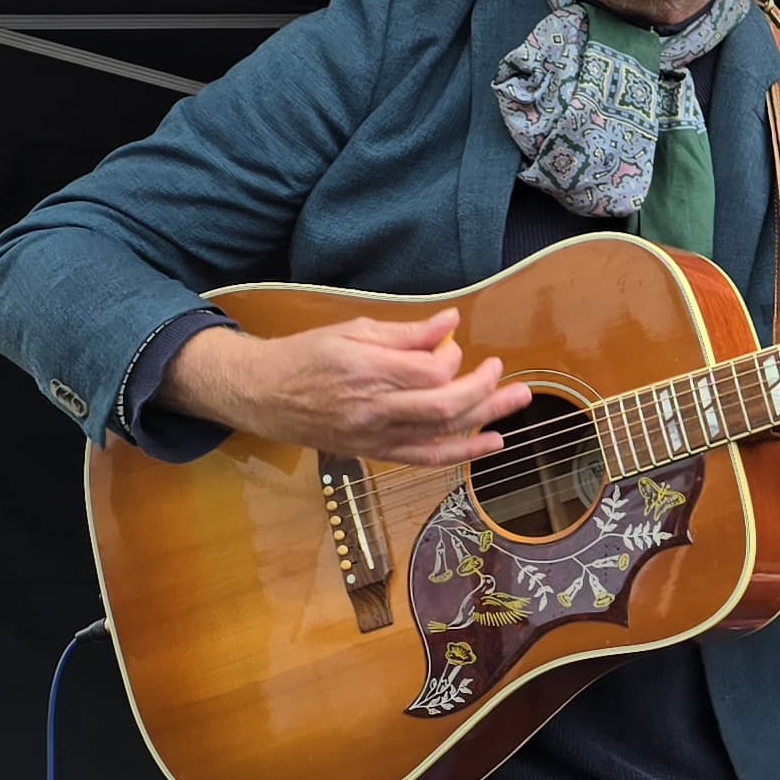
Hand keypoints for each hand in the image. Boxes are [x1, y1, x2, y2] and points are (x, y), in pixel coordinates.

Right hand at [166, 311, 532, 466]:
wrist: (263, 395)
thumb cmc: (306, 356)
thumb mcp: (352, 329)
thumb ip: (405, 332)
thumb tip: (450, 322)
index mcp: (366, 370)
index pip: (431, 371)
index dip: (452, 357)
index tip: (448, 343)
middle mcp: (373, 409)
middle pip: (445, 407)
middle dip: (484, 389)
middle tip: (503, 372)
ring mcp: (375, 437)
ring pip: (442, 435)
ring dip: (485, 419)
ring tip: (517, 401)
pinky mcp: (375, 453)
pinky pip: (425, 458)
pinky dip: (460, 452)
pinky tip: (490, 442)